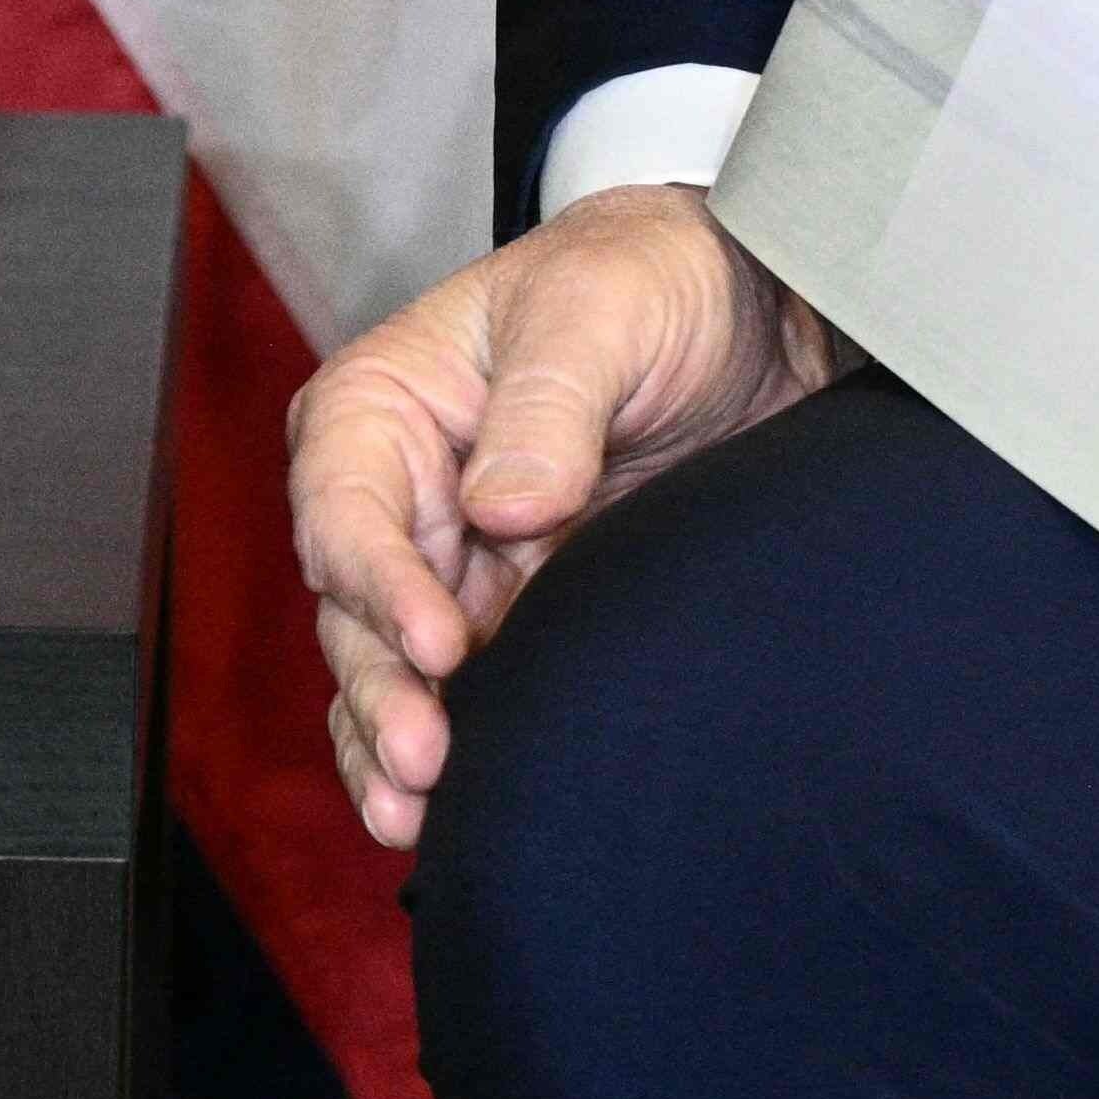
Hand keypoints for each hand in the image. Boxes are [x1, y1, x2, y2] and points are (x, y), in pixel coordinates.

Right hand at [285, 187, 838, 852]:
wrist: (752, 320)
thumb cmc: (651, 279)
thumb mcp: (603, 308)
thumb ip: (550, 401)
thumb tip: (500, 506)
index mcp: (389, 402)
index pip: (346, 501)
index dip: (377, 579)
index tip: (439, 641)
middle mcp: (403, 493)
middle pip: (353, 605)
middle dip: (381, 687)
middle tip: (425, 759)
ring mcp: (453, 566)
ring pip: (389, 668)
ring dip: (392, 740)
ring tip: (415, 813)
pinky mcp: (515, 619)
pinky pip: (453, 699)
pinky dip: (437, 756)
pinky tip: (435, 819)